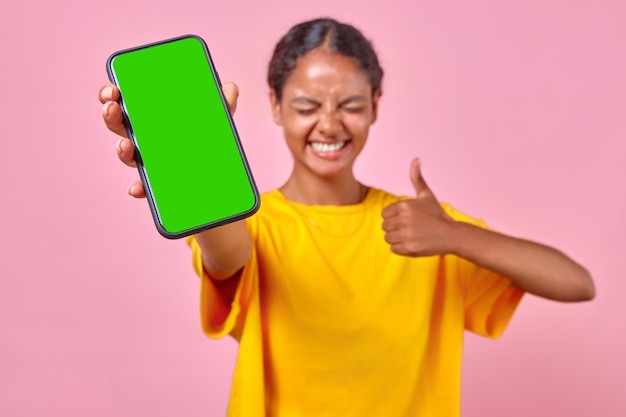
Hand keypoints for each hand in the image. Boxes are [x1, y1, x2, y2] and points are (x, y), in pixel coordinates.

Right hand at [98, 82, 240, 197]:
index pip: (122, 101)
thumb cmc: (204, 140)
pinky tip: (137, 189)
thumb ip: (221, 105)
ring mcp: (147, 161)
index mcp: (150, 116)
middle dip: (110, 115)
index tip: (112, 89)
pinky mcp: (156, 184)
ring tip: (126, 145)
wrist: (215, 179)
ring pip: (127, 155)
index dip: (111, 94)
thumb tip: (231, 87)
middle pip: (118, 125)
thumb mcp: (215, 121)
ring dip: (122, 150)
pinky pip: (144, 187)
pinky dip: (140, 188)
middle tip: (112, 107)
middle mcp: (142, 138)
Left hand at [381, 158, 454, 256]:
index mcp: (405, 205)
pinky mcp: (409, 248)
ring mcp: (406, 234)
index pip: (384, 214)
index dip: (394, 217)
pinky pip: (393, 248)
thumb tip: (416, 159)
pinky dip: (401, 248)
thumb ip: (417, 179)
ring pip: (388, 238)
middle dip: (395, 228)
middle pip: (385, 226)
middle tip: (411, 228)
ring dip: (397, 239)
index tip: (407, 219)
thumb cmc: (437, 215)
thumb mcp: (426, 195)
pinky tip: (413, 243)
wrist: (452, 235)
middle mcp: (404, 219)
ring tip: (412, 235)